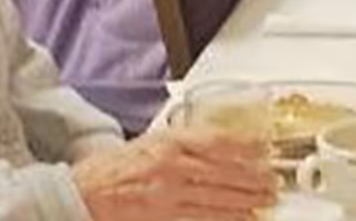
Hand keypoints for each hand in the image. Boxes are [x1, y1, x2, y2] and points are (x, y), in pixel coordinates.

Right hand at [73, 128, 275, 220]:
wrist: (81, 194)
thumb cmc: (115, 168)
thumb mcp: (152, 142)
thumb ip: (185, 141)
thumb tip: (223, 143)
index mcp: (170, 143)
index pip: (218, 142)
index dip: (246, 146)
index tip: (266, 151)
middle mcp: (172, 167)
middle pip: (224, 172)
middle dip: (254, 179)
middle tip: (274, 184)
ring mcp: (168, 195)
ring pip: (216, 199)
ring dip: (245, 202)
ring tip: (266, 203)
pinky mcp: (162, 218)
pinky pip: (200, 220)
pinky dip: (223, 219)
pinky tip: (241, 219)